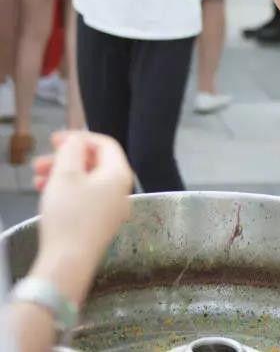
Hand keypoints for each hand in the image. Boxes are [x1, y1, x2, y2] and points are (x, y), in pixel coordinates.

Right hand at [31, 131, 132, 303]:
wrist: (68, 265)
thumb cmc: (69, 215)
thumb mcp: (66, 174)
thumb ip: (72, 150)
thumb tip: (77, 141)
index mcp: (119, 174)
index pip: (105, 144)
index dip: (79, 138)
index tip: (54, 140)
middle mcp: (121, 191)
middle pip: (94, 164)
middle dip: (66, 159)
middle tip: (39, 163)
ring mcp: (112, 211)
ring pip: (87, 183)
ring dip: (62, 176)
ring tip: (36, 181)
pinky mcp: (99, 227)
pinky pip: (86, 200)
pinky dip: (68, 193)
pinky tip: (46, 196)